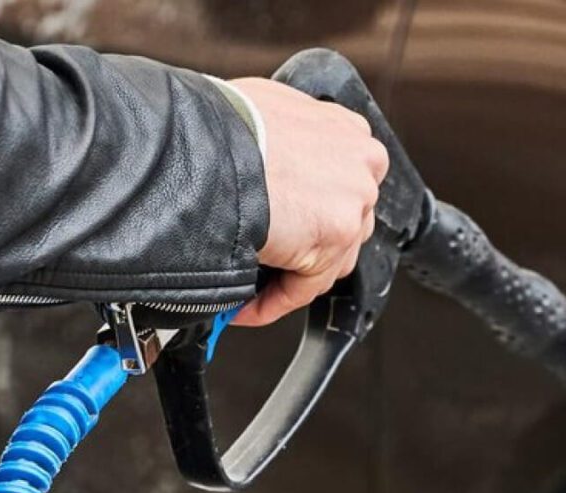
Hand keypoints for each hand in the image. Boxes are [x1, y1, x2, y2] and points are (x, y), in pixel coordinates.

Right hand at [229, 77, 388, 326]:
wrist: (206, 148)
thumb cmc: (222, 128)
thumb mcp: (265, 112)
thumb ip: (286, 142)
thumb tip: (269, 166)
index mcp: (347, 133)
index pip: (339, 189)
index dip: (311, 214)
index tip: (288, 230)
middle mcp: (360, 166)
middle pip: (343, 227)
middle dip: (308, 249)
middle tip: (270, 261)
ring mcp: (352, 205)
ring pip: (329, 262)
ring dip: (291, 277)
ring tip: (254, 286)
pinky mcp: (334, 240)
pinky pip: (303, 287)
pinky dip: (273, 302)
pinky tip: (246, 306)